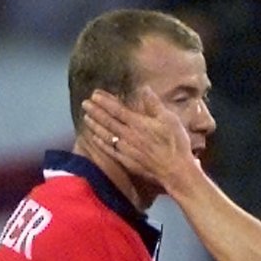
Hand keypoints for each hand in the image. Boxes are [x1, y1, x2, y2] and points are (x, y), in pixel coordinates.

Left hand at [82, 88, 198, 189]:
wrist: (176, 171)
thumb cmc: (175, 144)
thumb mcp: (169, 119)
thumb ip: (154, 104)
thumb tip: (144, 89)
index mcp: (138, 123)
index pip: (117, 109)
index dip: (105, 101)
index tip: (95, 94)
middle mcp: (129, 135)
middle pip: (108, 121)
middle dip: (95, 111)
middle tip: (85, 104)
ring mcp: (127, 150)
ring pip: (106, 135)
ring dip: (95, 126)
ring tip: (86, 118)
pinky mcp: (128, 162)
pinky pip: (110, 151)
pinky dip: (101, 144)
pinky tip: (95, 139)